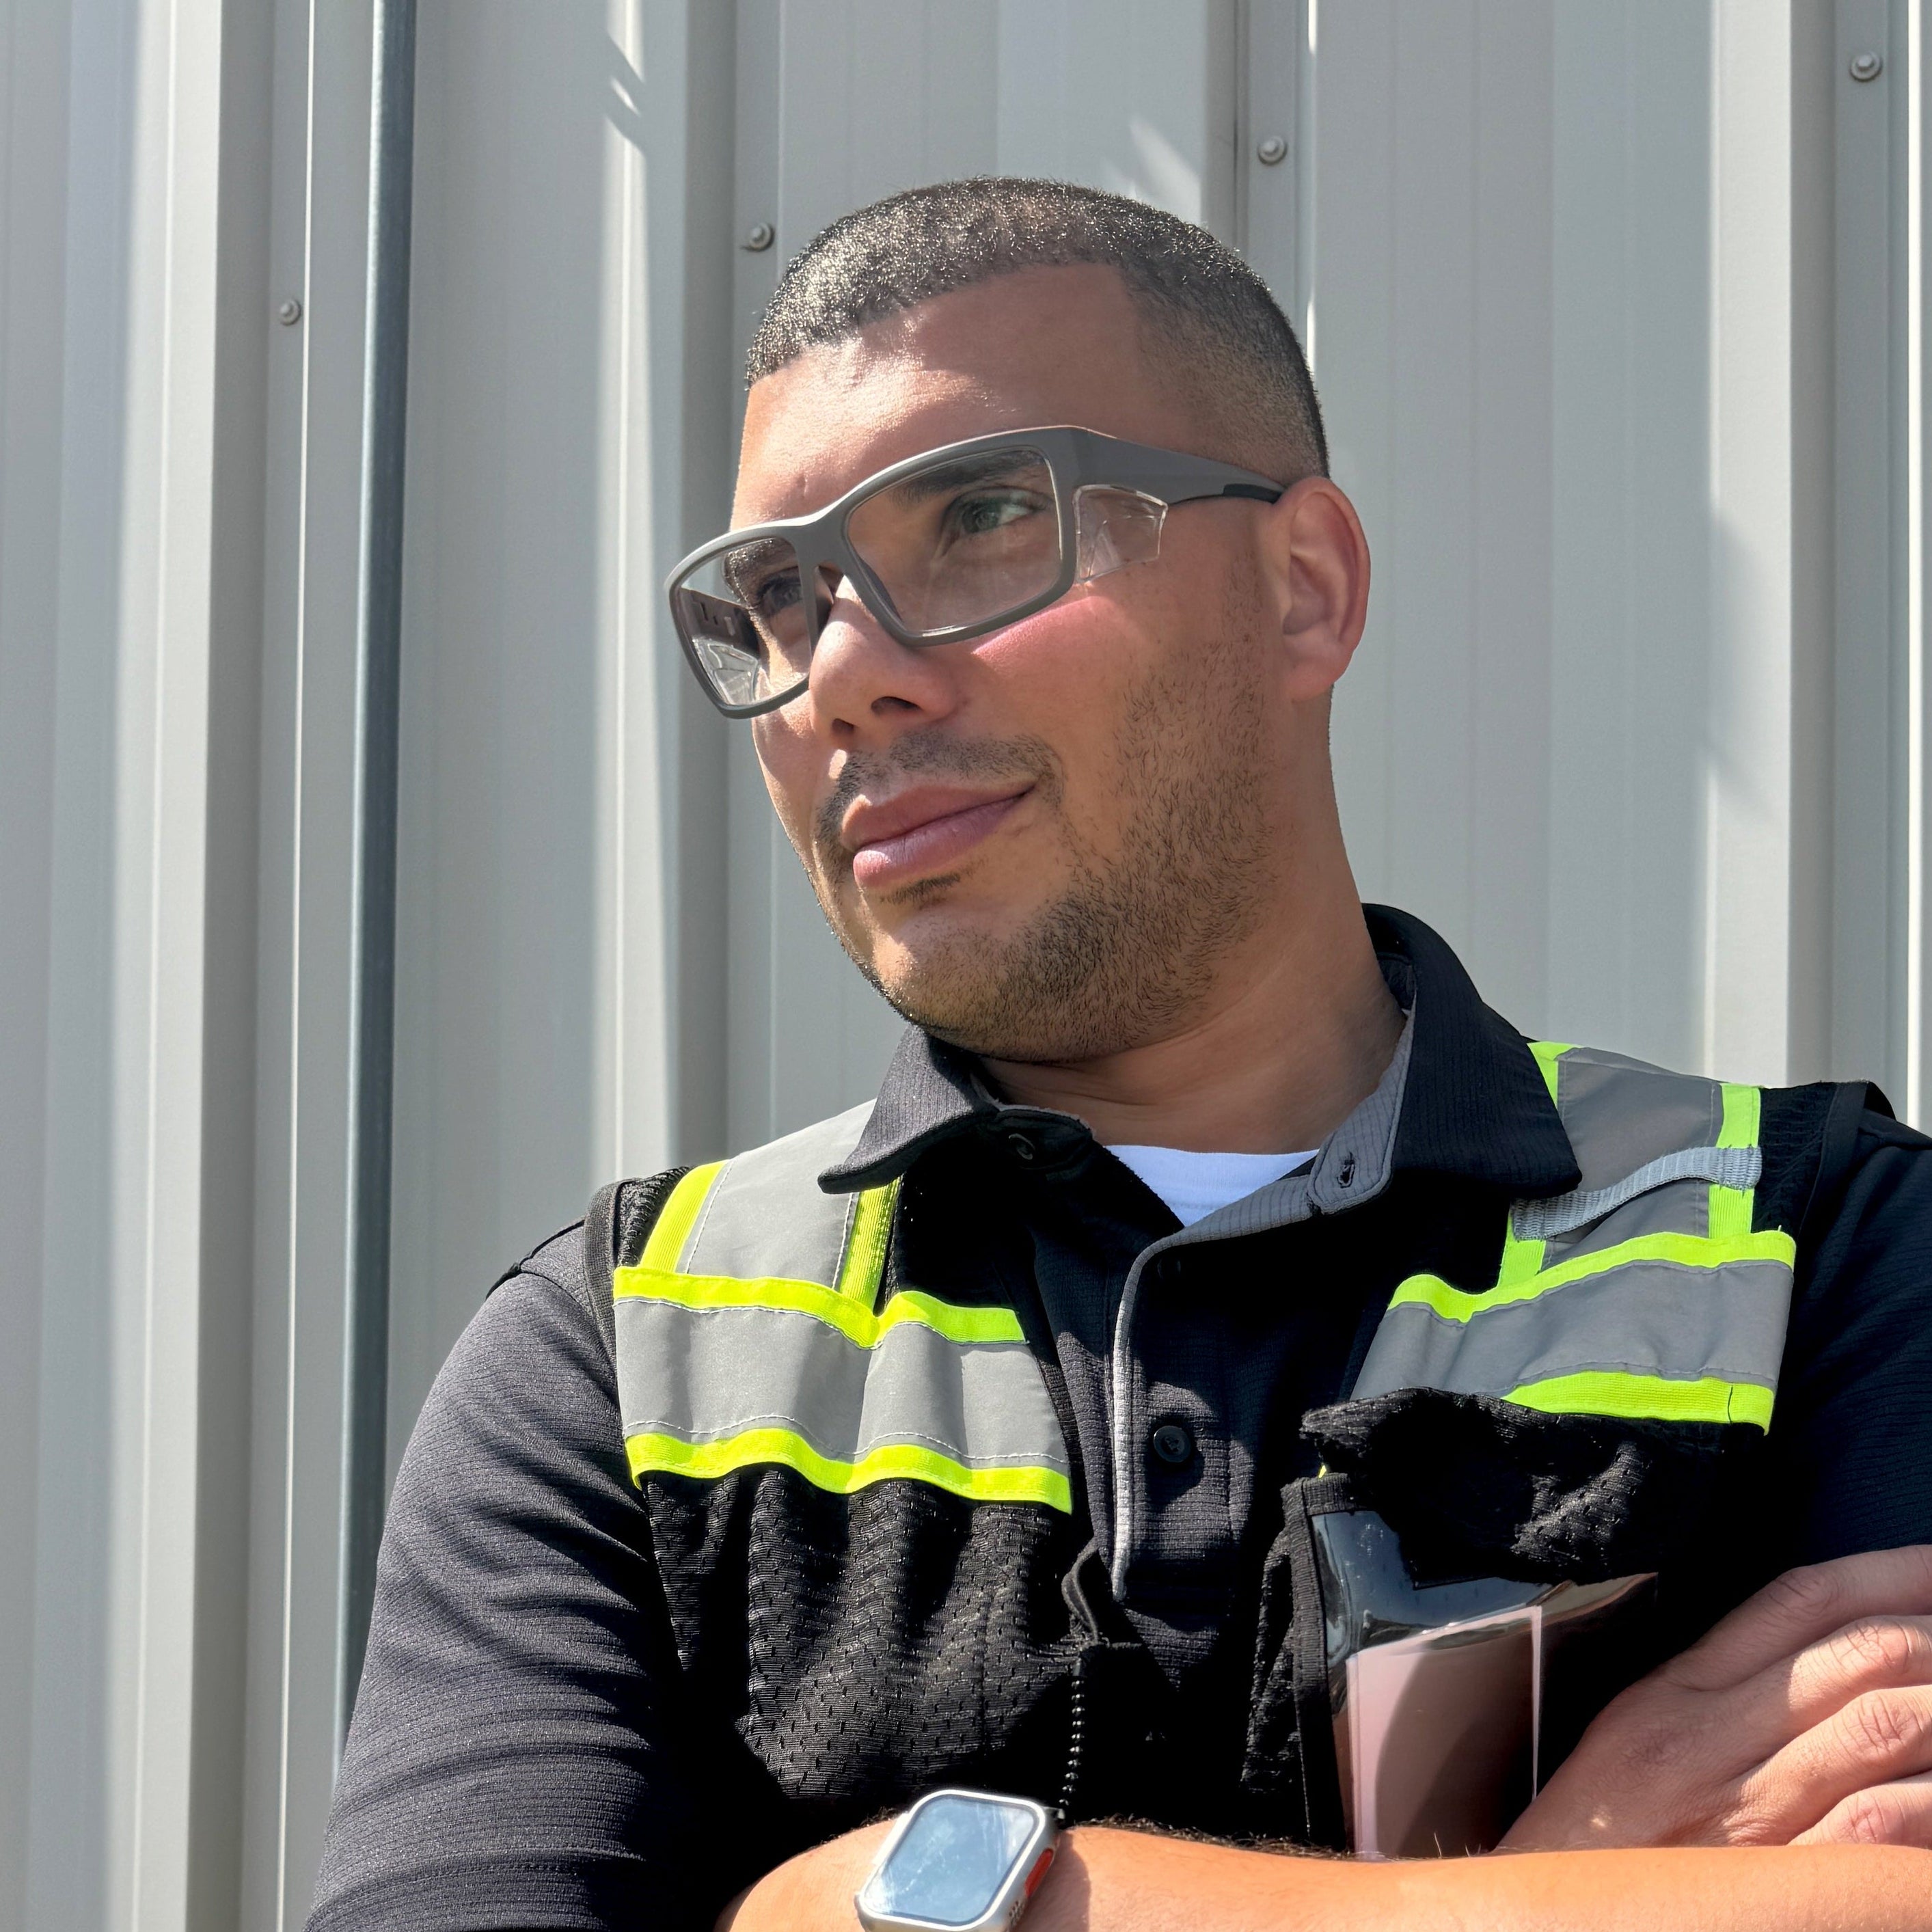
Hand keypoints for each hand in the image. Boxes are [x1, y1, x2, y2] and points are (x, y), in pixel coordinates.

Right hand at [1504, 1544, 1931, 1850]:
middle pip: (1856, 1655)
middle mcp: (1709, 1740)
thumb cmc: (1593, 1853)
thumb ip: (1712, 1697)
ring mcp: (1750, 1817)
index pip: (1796, 1602)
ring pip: (1882, 1726)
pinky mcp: (1779, 1888)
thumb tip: (1820, 1662)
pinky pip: (1881, 1829)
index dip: (1885, 1571)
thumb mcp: (1633, 1745)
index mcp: (1672, 1696)